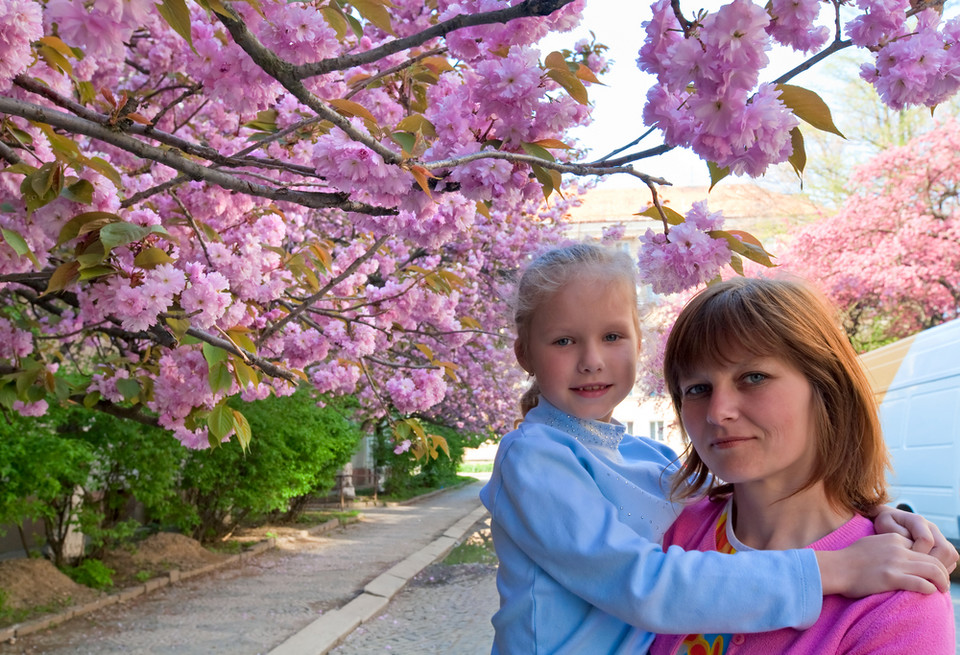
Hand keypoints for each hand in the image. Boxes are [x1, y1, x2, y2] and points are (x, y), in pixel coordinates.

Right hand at [815, 533, 950, 596]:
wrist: (835, 567)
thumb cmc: (849, 558)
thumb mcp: (871, 542)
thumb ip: (887, 545)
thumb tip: (898, 553)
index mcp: (893, 538)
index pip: (922, 548)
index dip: (930, 560)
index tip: (932, 570)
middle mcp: (898, 549)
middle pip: (932, 559)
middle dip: (942, 572)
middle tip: (944, 582)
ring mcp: (895, 563)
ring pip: (932, 570)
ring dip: (942, 581)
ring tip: (942, 589)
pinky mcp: (891, 578)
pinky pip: (920, 583)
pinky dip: (929, 588)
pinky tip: (929, 592)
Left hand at [873, 506, 958, 571]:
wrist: (890, 522)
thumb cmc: (885, 524)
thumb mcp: (884, 524)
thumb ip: (896, 533)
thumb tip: (911, 549)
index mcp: (918, 521)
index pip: (926, 540)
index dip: (917, 552)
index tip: (905, 560)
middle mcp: (933, 529)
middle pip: (945, 549)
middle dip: (932, 564)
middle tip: (918, 573)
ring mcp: (940, 538)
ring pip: (951, 556)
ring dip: (939, 569)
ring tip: (924, 576)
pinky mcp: (943, 547)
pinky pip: (951, 561)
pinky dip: (942, 570)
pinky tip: (928, 575)